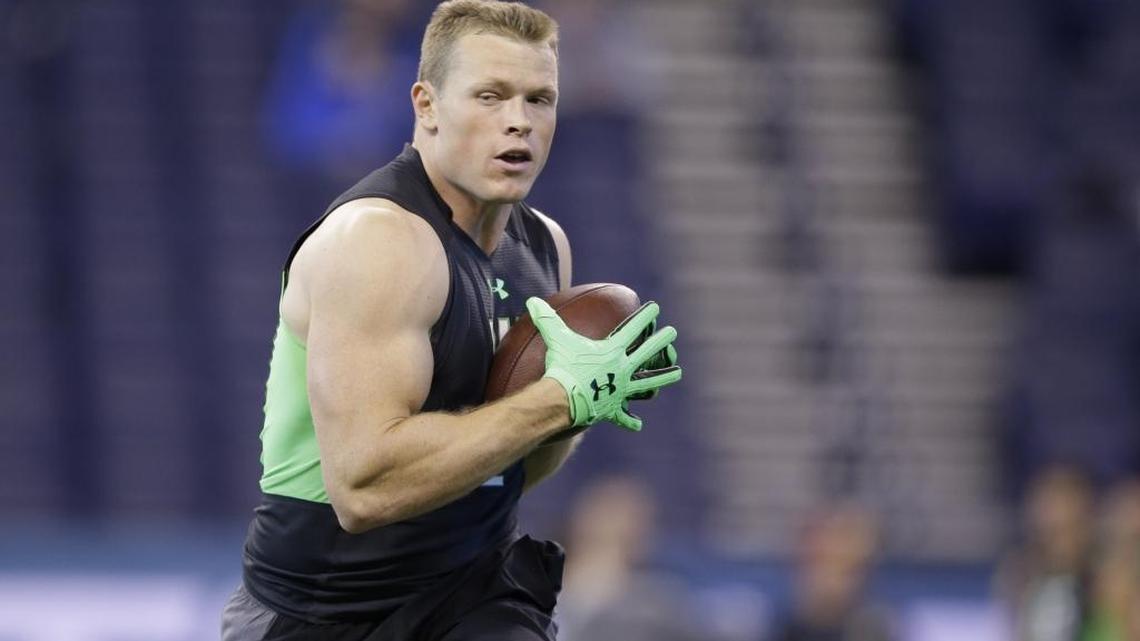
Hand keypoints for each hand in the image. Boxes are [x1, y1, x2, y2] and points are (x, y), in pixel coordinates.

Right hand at [526, 297, 681, 430]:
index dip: (645, 317)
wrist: (564, 399)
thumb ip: (547, 319)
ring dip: (663, 376)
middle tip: (672, 333)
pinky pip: (624, 416)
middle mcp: (622, 369)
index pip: (633, 329)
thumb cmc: (562, 366)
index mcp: (612, 351)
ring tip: (677, 372)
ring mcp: (621, 389)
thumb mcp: (555, 338)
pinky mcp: (613, 407)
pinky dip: (630, 420)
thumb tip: (532, 301)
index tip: (655, 308)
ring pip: (648, 382)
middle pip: (648, 353)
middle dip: (662, 341)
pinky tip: (638, 425)